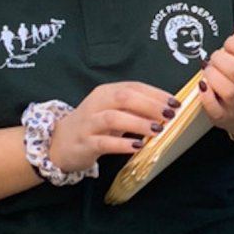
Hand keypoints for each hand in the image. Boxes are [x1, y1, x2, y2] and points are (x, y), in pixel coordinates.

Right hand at [50, 81, 177, 171]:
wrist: (59, 143)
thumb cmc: (92, 126)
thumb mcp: (112, 112)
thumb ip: (134, 109)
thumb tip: (165, 110)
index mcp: (106, 92)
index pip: (133, 87)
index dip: (156, 94)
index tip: (175, 103)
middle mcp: (96, 104)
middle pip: (124, 97)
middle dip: (150, 105)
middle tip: (169, 115)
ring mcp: (89, 123)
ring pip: (113, 117)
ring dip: (138, 123)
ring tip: (157, 130)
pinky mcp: (84, 143)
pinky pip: (104, 142)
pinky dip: (122, 144)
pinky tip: (137, 147)